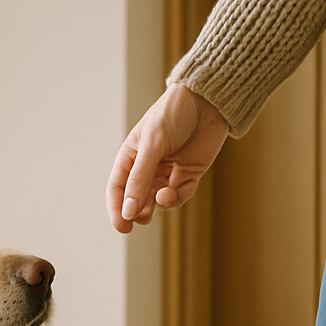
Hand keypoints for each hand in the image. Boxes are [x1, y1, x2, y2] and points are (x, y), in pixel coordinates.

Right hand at [107, 83, 229, 233]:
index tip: (122, 226)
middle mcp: (147, 167)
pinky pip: (179, 195)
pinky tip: (172, 193)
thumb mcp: (152, 145)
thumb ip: (140, 179)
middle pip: (136, 199)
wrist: (209, 100)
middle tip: (140, 220)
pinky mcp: (188, 174)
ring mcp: (168, 172)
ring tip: (160, 200)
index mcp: (130, 157)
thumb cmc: (174, 113)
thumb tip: (128, 211)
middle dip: (137, 212)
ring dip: (157, 205)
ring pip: (157, 200)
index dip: (117, 209)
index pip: (117, 189)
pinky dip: (175, 198)